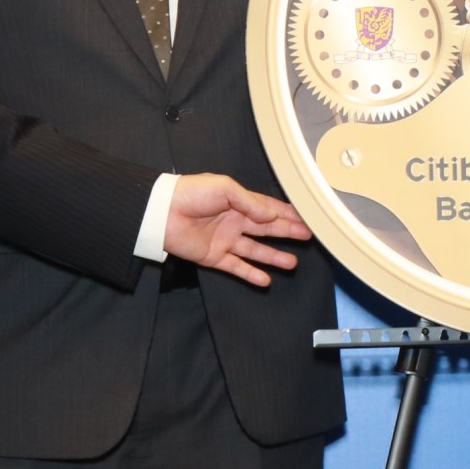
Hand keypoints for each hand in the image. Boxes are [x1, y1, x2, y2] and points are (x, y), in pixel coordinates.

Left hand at [163, 173, 311, 286]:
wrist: (162, 212)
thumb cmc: (191, 193)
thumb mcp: (225, 188)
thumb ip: (250, 202)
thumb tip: (271, 215)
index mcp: (238, 202)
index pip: (268, 208)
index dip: (287, 213)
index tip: (306, 218)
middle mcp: (234, 221)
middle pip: (266, 229)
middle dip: (287, 233)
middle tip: (307, 238)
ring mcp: (225, 240)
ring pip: (255, 251)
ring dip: (273, 257)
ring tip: (292, 263)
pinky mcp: (214, 257)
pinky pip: (236, 267)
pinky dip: (250, 274)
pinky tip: (265, 280)